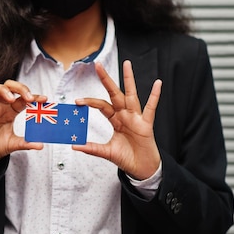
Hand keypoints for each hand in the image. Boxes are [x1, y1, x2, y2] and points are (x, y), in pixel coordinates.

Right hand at [0, 80, 46, 165]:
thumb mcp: (13, 144)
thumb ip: (26, 143)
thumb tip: (40, 145)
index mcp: (10, 111)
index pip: (22, 99)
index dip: (34, 97)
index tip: (44, 99)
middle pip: (9, 87)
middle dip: (19, 88)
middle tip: (28, 97)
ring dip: (2, 90)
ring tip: (10, 98)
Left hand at [73, 60, 161, 179]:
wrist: (142, 169)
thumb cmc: (126, 158)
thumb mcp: (106, 152)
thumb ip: (92, 148)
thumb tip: (75, 145)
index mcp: (115, 119)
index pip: (101, 105)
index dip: (90, 101)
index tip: (77, 101)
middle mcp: (125, 115)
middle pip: (114, 93)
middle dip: (106, 79)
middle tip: (97, 64)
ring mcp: (136, 118)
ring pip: (131, 95)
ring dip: (129, 79)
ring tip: (127, 64)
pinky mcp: (147, 124)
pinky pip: (151, 108)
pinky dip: (155, 96)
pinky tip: (158, 83)